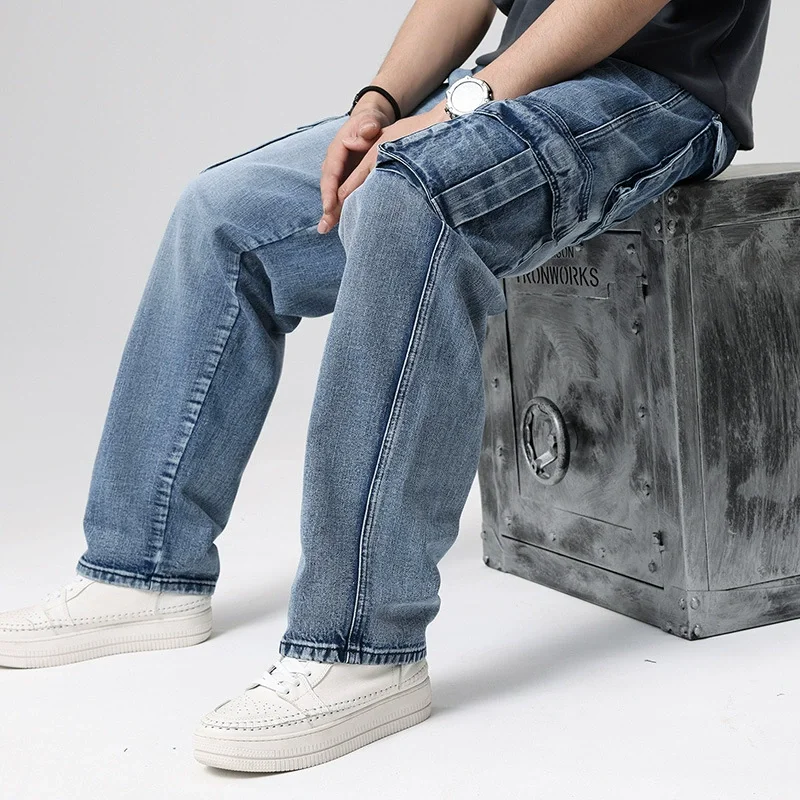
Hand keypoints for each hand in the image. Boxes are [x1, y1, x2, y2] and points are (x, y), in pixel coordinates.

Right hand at [317, 102, 448, 233]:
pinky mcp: (345, 179)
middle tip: (325, 226)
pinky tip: (338, 225)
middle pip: (328, 186)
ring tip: (325, 229)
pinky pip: (340, 195)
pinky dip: (339, 209)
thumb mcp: (370, 120)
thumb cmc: (371, 122)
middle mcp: (334, 162)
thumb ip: (368, 126)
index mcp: (337, 148)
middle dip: (326, 206)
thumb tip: (366, 132)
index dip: (329, 190)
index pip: (331, 171)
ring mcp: (339, 172)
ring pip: (333, 193)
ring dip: (330, 211)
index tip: (329, 206)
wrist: (370, 124)